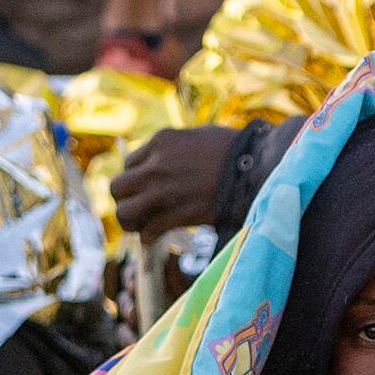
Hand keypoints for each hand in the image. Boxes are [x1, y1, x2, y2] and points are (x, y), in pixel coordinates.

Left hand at [114, 125, 240, 237]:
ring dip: (131, 221)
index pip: (128, 164)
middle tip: (138, 210)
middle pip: (117, 187)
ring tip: (142, 226)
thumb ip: (174, 150)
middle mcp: (156, 164)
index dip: (136, 180)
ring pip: (125, 211)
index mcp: (160, 142)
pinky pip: (149, 229)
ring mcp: (164, 189)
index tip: (146, 189)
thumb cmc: (234, 150)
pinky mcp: (177, 213)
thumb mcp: (196, 137)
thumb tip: (165, 165)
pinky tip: (155, 237)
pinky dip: (149, 236)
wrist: (256, 166)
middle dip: (125, 200)